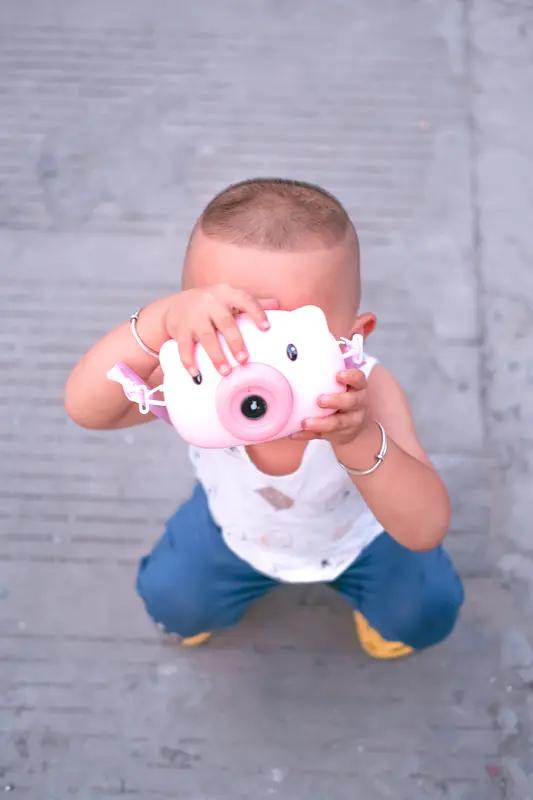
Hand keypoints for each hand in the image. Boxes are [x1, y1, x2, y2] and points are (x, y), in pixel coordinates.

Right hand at [163, 284, 278, 375]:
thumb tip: (278, 304)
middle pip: (225, 322)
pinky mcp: (179, 329)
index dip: (256, 313)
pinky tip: (196, 374)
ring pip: (205, 336)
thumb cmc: (210, 305)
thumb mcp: (229, 298)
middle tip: (244, 359)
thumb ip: (251, 302)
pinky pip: (184, 347)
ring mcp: (193, 316)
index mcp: (226, 294)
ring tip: (225, 371)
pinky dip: (189, 361)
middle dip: (235, 342)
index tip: (266, 328)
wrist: (175, 306)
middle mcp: (210, 302)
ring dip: (216, 355)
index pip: (244, 300)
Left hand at [291, 368, 368, 445]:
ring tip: (306, 422)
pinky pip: (323, 436)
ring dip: (321, 423)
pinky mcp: (339, 435)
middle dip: (337, 400)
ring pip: (339, 423)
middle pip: (352, 401)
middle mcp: (358, 404)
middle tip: (320, 400)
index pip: (359, 379)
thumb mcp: (340, 384)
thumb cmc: (341, 397)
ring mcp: (351, 421)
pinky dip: (308, 435)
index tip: (339, 375)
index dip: (351, 377)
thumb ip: (327, 372)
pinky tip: (295, 434)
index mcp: (357, 388)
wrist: (352, 427)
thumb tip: (297, 351)